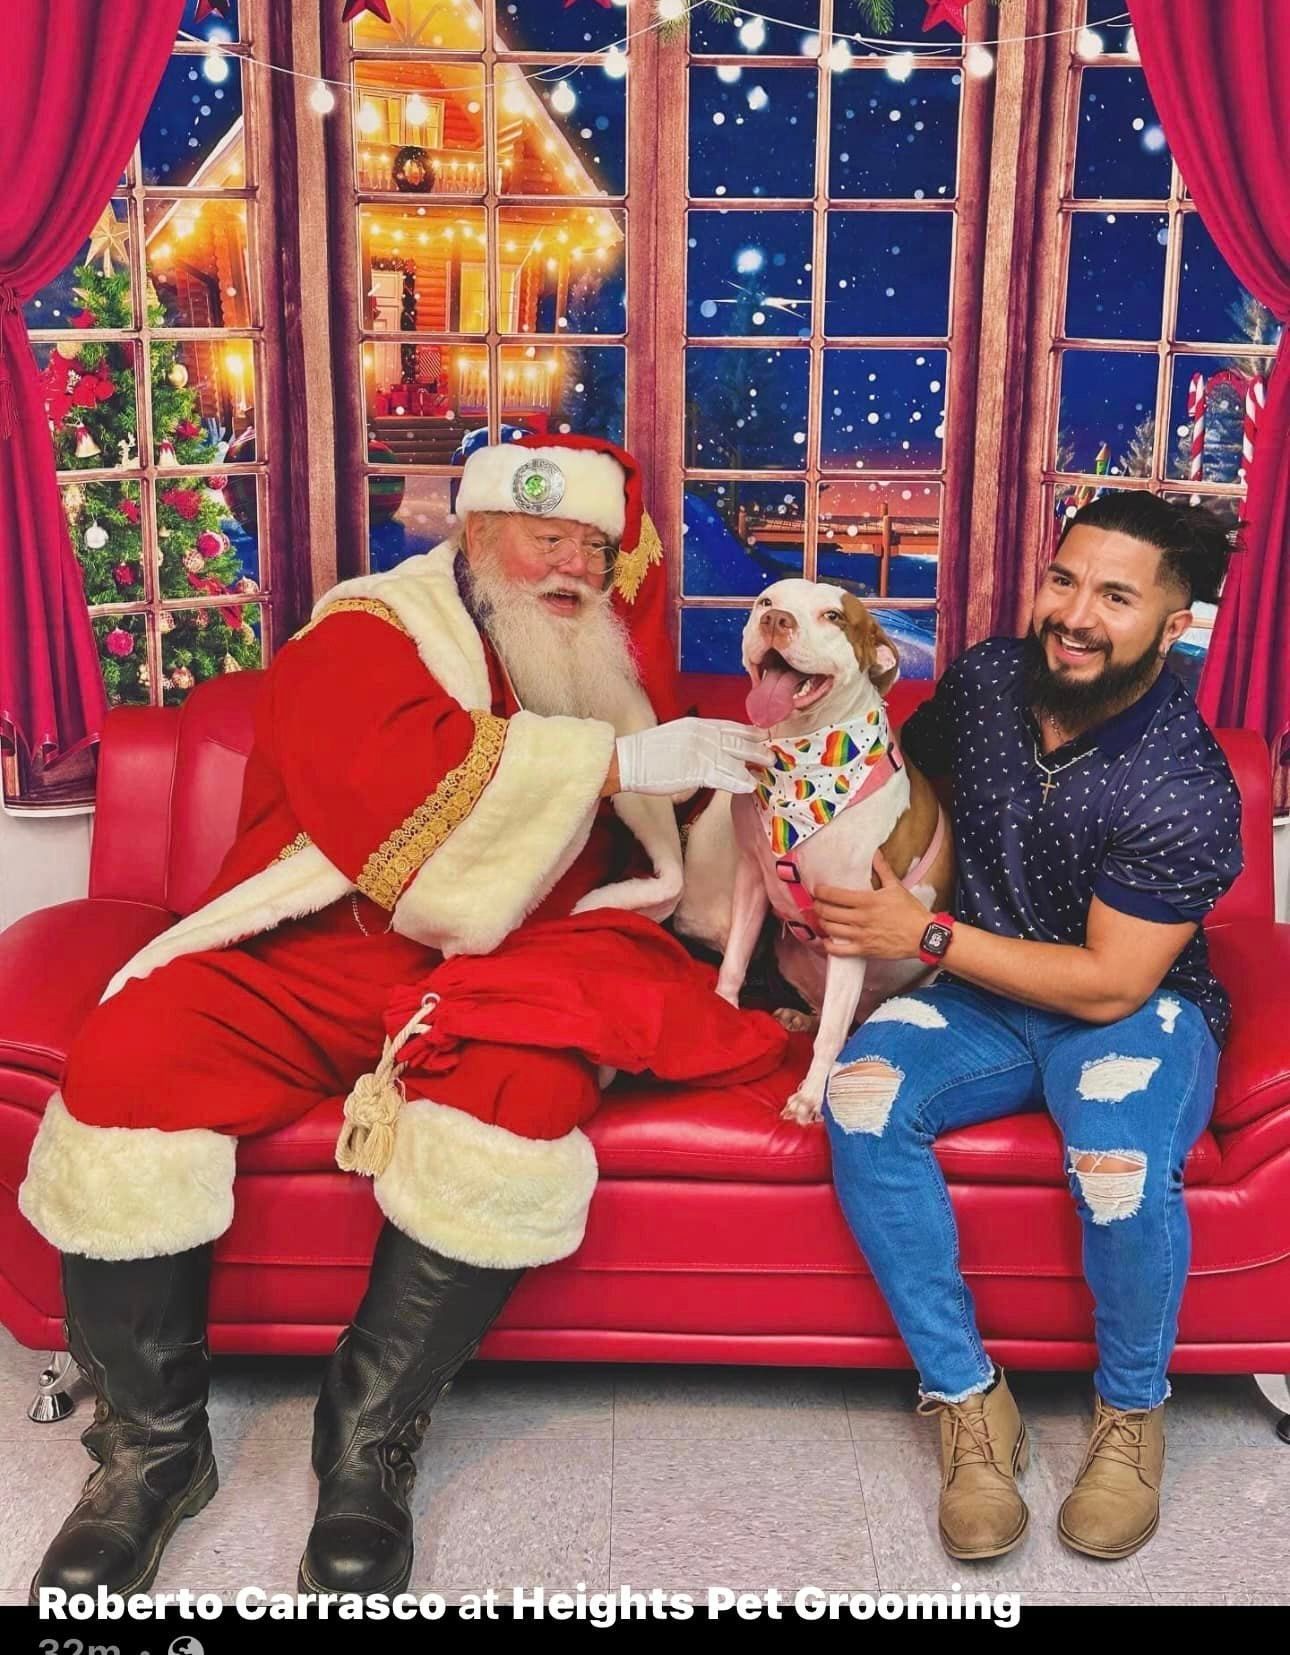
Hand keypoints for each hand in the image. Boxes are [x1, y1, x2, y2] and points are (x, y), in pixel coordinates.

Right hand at [614, 718, 767, 796]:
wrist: (628, 759)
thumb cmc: (645, 752)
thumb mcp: (674, 735)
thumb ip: (693, 738)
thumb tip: (705, 746)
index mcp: (695, 724)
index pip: (728, 726)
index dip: (747, 731)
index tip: (761, 734)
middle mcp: (701, 735)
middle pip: (736, 740)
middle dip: (756, 746)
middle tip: (771, 752)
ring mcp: (700, 752)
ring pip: (734, 757)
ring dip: (753, 762)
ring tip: (768, 767)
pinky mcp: (696, 770)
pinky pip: (723, 776)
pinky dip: (738, 780)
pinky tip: (750, 785)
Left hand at [814, 851, 930, 959]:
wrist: (923, 936)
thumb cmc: (911, 912)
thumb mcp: (896, 887)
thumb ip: (882, 870)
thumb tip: (876, 853)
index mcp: (867, 901)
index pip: (835, 895)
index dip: (821, 892)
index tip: (818, 890)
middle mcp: (861, 918)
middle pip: (828, 912)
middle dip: (818, 907)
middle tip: (817, 904)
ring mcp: (861, 936)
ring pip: (830, 929)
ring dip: (822, 923)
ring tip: (822, 918)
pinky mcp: (864, 950)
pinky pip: (839, 950)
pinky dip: (828, 946)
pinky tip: (827, 941)